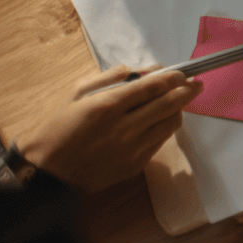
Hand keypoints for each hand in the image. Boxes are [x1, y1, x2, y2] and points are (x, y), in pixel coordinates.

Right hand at [16, 66, 202, 192]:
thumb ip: (110, 78)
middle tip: (194, 84)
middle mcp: (123, 128)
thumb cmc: (58, 129)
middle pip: (170, 104)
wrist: (47, 173)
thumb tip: (142, 70)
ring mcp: (131, 149)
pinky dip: (165, 127)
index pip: (153, 87)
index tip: (183, 73)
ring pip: (171, 123)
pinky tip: (160, 119)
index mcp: (107, 106)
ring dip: (179, 109)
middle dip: (187, 91)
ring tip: (178, 101)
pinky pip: (161, 140)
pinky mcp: (135, 165)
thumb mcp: (75, 94)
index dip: (174, 77)